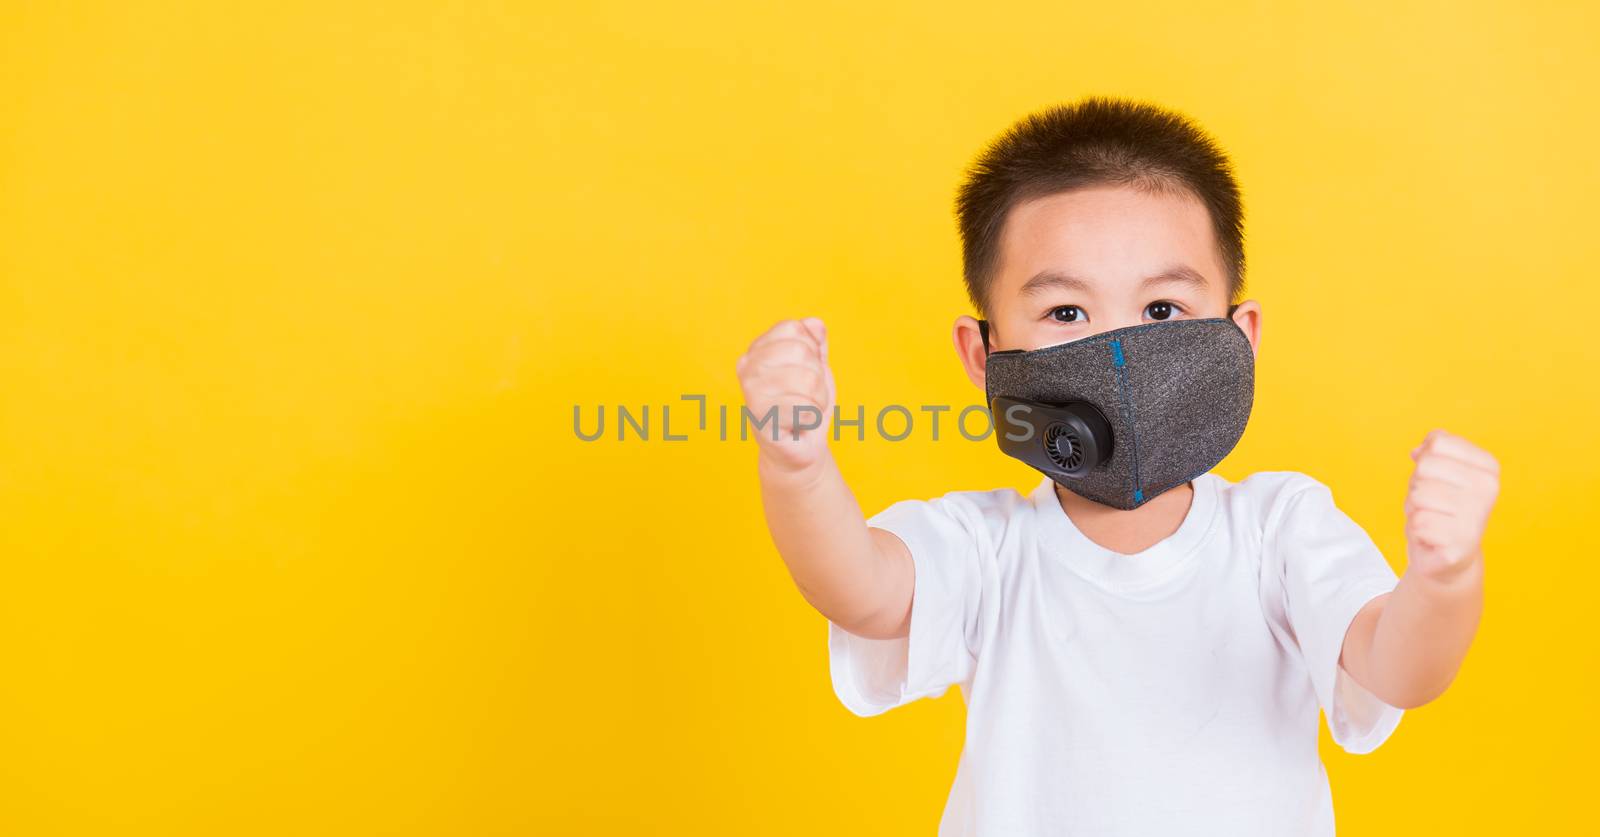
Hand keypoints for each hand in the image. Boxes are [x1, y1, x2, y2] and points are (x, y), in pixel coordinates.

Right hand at [736, 318, 835, 475]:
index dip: (812, 350)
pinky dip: (812, 418)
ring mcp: (751, 393)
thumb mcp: (815, 365)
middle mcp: (747, 367)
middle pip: (801, 352)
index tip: (804, 371)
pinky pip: (805, 408)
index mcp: (757, 349)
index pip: (794, 328)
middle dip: (816, 376)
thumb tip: (814, 324)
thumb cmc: (805, 404)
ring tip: (803, 410)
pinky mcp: (761, 420)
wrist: (800, 447)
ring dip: (817, 399)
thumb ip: (815, 341)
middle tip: (805, 395)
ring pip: (807, 379)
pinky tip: (799, 425)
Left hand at [1404, 429, 1499, 581]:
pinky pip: (1418, 523)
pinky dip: (1416, 530)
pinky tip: (1432, 537)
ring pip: (1419, 495)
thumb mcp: (1435, 472)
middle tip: (1431, 503)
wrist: (1448, 557)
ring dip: (1415, 508)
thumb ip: (1431, 450)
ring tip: (1432, 519)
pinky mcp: (1461, 544)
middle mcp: (1488, 488)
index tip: (1437, 478)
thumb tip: (1418, 451)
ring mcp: (1477, 516)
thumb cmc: (1439, 507)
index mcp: (1488, 467)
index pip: (1438, 442)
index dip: (1424, 459)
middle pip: (1425, 467)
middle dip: (1417, 485)